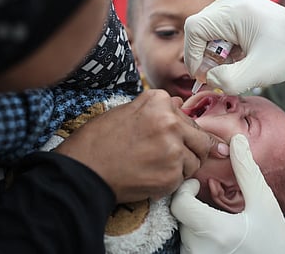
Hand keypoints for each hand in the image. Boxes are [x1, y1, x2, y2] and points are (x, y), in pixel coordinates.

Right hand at [55, 89, 228, 202]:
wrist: (83, 170)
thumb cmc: (98, 141)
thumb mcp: (125, 112)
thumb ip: (156, 110)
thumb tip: (179, 104)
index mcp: (159, 102)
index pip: (188, 119)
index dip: (182, 133)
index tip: (175, 141)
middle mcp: (171, 122)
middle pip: (201, 140)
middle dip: (192, 150)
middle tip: (173, 158)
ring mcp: (174, 149)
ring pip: (194, 162)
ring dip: (181, 168)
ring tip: (155, 167)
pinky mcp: (172, 175)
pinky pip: (183, 179)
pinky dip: (170, 182)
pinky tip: (150, 177)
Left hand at [171, 134, 284, 253]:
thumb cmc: (274, 244)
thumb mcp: (265, 205)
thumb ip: (247, 172)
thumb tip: (237, 141)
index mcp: (215, 231)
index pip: (179, 204)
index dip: (184, 190)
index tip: (196, 185)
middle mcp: (200, 250)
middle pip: (181, 216)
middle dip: (192, 205)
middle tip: (209, 201)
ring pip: (183, 231)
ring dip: (195, 221)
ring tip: (216, 219)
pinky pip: (188, 246)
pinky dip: (197, 237)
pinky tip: (217, 236)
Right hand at [184, 0, 284, 94]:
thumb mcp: (257, 73)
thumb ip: (227, 80)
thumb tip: (208, 79)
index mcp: (234, 10)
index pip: (195, 28)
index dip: (193, 54)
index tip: (203, 75)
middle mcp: (232, 3)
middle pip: (200, 30)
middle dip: (204, 56)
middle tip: (216, 75)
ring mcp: (236, 7)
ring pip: (208, 33)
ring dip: (214, 55)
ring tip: (231, 68)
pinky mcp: (240, 15)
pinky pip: (219, 33)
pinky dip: (223, 51)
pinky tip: (237, 61)